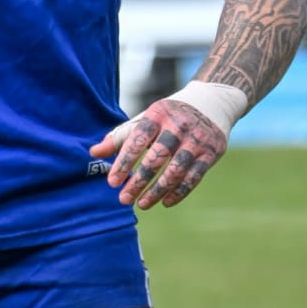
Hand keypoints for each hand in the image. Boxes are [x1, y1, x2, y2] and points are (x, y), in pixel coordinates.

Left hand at [92, 98, 227, 209]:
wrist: (213, 102)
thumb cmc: (168, 116)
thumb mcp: (145, 120)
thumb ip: (120, 137)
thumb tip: (93, 153)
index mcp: (158, 114)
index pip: (138, 140)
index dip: (124, 162)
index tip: (112, 182)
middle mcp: (179, 125)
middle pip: (157, 157)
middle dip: (139, 181)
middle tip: (124, 199)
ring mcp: (198, 139)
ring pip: (176, 170)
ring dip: (158, 190)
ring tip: (142, 204)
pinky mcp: (212, 152)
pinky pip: (194, 177)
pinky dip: (179, 192)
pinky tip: (165, 202)